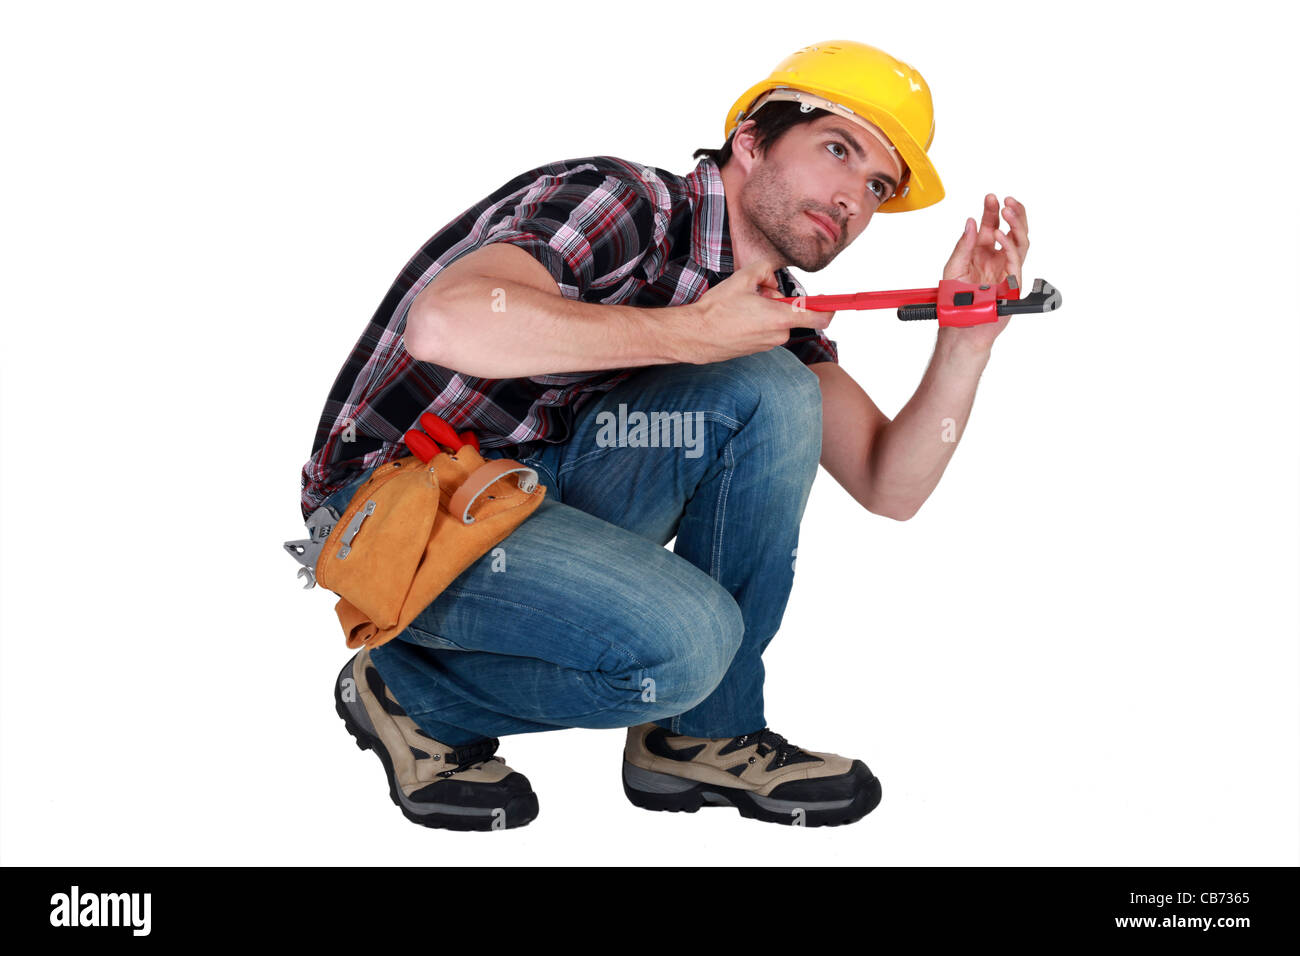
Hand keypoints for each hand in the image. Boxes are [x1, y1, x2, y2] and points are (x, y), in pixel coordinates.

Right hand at [672, 258, 827, 363]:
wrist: (695, 336)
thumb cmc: (717, 310)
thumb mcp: (742, 278)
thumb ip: (765, 269)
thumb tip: (772, 277)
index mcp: (780, 318)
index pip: (819, 317)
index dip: (830, 308)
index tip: (832, 301)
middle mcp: (778, 335)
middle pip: (792, 313)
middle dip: (779, 300)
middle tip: (758, 292)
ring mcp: (767, 345)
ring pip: (777, 322)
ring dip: (767, 311)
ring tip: (742, 306)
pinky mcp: (757, 350)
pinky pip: (765, 331)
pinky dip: (758, 322)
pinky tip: (737, 318)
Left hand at [940, 194, 1029, 350]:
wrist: (960, 324)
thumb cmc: (955, 301)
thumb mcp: (953, 268)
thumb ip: (962, 246)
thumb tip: (969, 223)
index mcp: (982, 253)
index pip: (991, 226)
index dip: (992, 211)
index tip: (991, 197)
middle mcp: (996, 259)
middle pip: (1011, 230)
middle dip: (1010, 213)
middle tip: (1005, 200)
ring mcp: (1006, 270)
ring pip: (1020, 242)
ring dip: (1016, 225)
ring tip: (1007, 211)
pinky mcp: (1012, 283)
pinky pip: (1015, 260)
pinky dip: (1008, 246)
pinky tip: (999, 234)